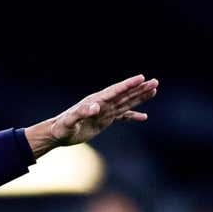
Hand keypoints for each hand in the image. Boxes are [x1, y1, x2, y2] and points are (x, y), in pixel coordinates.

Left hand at [26, 74, 158, 156]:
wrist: (57, 133)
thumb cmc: (62, 128)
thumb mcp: (70, 122)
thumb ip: (81, 113)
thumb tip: (95, 107)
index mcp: (95, 101)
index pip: (115, 91)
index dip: (128, 85)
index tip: (142, 78)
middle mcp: (102, 104)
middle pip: (124, 94)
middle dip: (140, 88)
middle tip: (155, 81)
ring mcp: (104, 111)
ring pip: (126, 102)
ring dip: (139, 96)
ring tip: (154, 89)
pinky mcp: (104, 120)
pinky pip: (122, 116)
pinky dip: (133, 116)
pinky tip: (143, 116)